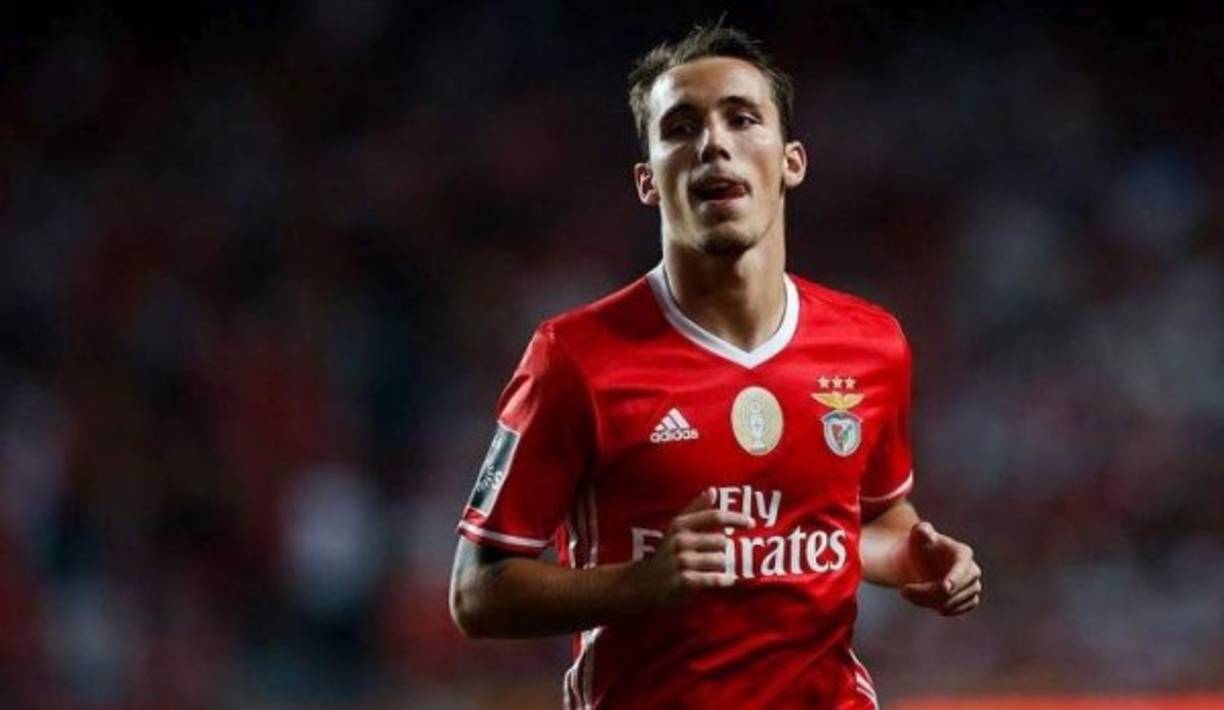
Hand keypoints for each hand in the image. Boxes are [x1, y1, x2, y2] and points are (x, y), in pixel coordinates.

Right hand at [626, 488, 754, 606]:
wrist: (642, 583)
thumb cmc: (664, 554)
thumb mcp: (675, 529)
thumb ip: (695, 509)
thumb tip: (712, 490)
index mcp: (680, 525)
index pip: (714, 516)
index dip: (735, 518)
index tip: (752, 523)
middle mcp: (680, 541)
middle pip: (721, 541)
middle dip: (723, 551)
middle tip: (715, 557)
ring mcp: (682, 561)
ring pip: (720, 561)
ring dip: (722, 567)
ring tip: (711, 570)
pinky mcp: (684, 581)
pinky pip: (714, 579)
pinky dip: (722, 580)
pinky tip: (725, 580)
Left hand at [899, 522, 981, 615]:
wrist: (921, 561)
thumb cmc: (919, 545)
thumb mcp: (917, 534)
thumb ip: (921, 530)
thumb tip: (927, 533)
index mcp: (964, 553)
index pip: (961, 569)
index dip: (954, 578)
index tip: (944, 587)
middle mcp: (973, 571)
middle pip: (952, 590)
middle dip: (925, 593)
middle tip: (903, 591)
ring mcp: (973, 587)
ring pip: (950, 603)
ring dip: (926, 602)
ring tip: (908, 592)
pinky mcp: (969, 601)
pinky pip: (952, 611)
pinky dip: (935, 608)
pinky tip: (923, 600)